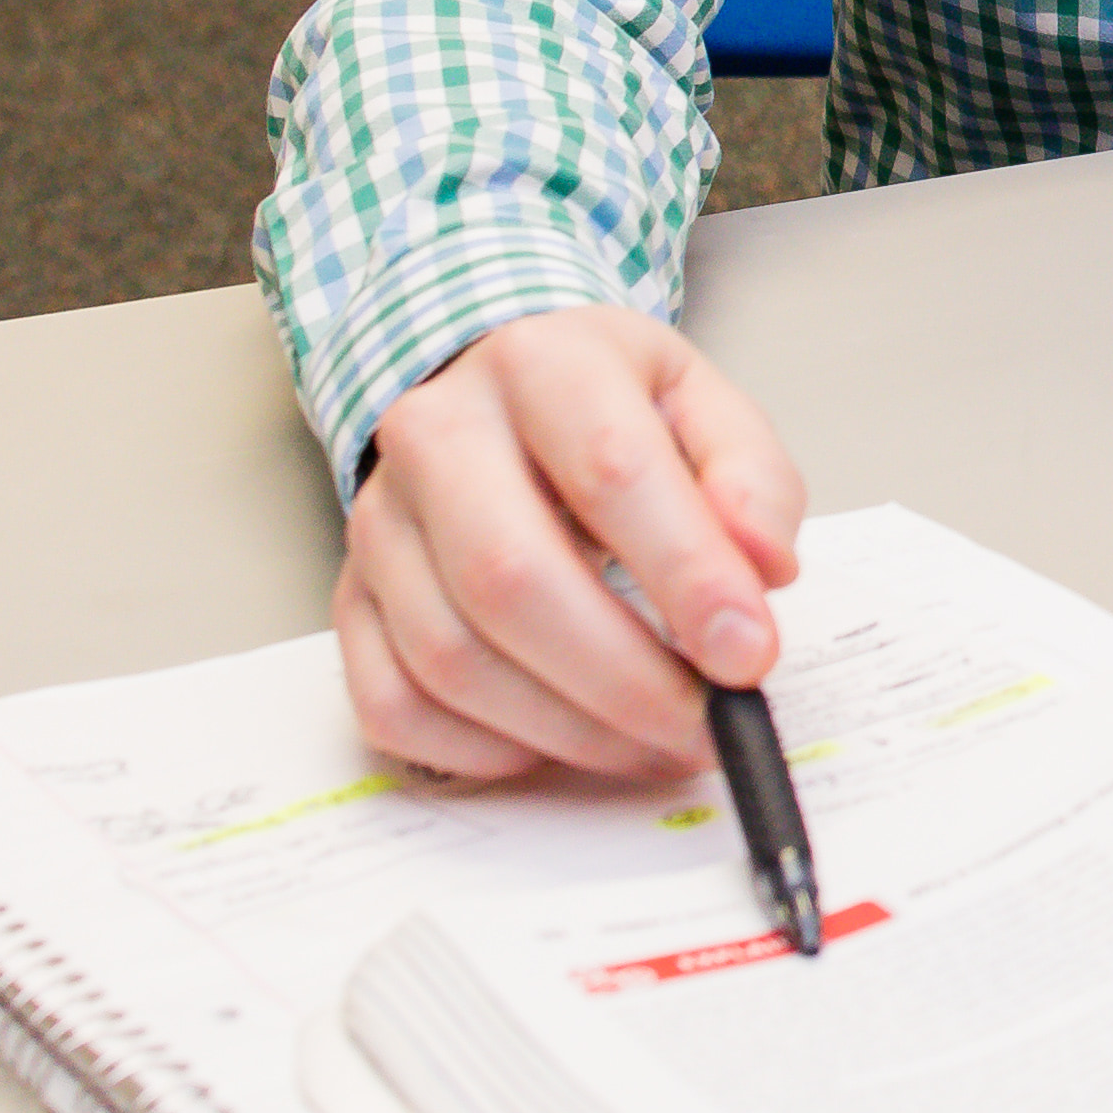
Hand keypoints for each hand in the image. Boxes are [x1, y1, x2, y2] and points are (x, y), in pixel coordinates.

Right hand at [334, 306, 809, 780]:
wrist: (492, 391)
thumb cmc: (610, 409)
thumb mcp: (703, 407)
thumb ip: (751, 482)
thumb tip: (761, 568)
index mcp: (542, 363)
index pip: (611, 471)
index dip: (687, 576)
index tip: (749, 655)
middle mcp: (436, 432)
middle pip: (511, 578)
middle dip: (622, 680)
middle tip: (704, 729)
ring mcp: (379, 520)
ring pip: (450, 656)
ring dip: (567, 729)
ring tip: (653, 744)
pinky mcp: (351, 596)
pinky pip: (392, 702)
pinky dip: (480, 749)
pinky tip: (555, 741)